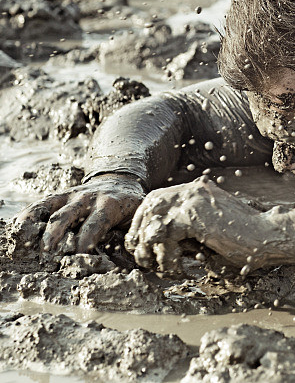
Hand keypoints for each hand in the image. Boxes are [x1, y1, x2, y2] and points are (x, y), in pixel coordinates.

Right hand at [11, 173, 144, 252]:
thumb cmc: (131, 206)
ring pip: (51, 207)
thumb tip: (138, 252)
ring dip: (38, 224)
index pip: (97, 222)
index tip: (80, 252)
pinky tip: (17, 227)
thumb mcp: (140, 215)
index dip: (89, 236)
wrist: (121, 181)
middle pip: (69, 214)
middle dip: (58, 232)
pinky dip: (28, 214)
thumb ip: (138, 232)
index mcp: (110, 205)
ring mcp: (72, 195)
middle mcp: (88, 198)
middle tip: (48, 251)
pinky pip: (41, 204)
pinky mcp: (60, 196)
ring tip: (27, 242)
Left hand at [125, 179, 262, 273]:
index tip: (144, 248)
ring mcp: (191, 200)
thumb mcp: (208, 233)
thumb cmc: (244, 240)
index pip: (155, 201)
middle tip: (145, 260)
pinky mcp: (192, 215)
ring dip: (150, 250)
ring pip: (152, 223)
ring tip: (162, 268)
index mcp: (196, 191)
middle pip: (148, 207)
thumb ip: (185, 232)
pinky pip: (162, 236)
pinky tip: (177, 268)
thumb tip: (155, 245)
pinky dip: (165, 257)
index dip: (144, 224)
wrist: (268, 237)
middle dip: (140, 236)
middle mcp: (191, 190)